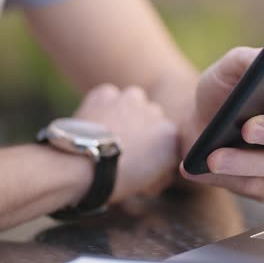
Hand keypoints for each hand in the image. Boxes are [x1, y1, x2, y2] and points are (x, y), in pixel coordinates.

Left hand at [74, 84, 178, 202]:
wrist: (80, 167)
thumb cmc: (115, 180)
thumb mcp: (150, 182)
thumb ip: (162, 167)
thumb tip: (160, 166)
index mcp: (171, 135)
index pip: (169, 139)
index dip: (157, 151)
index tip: (143, 162)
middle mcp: (156, 111)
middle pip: (153, 118)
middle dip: (143, 128)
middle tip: (125, 147)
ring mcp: (130, 98)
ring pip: (133, 101)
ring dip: (125, 112)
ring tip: (109, 133)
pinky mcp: (106, 94)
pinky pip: (107, 97)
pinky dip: (102, 107)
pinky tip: (94, 123)